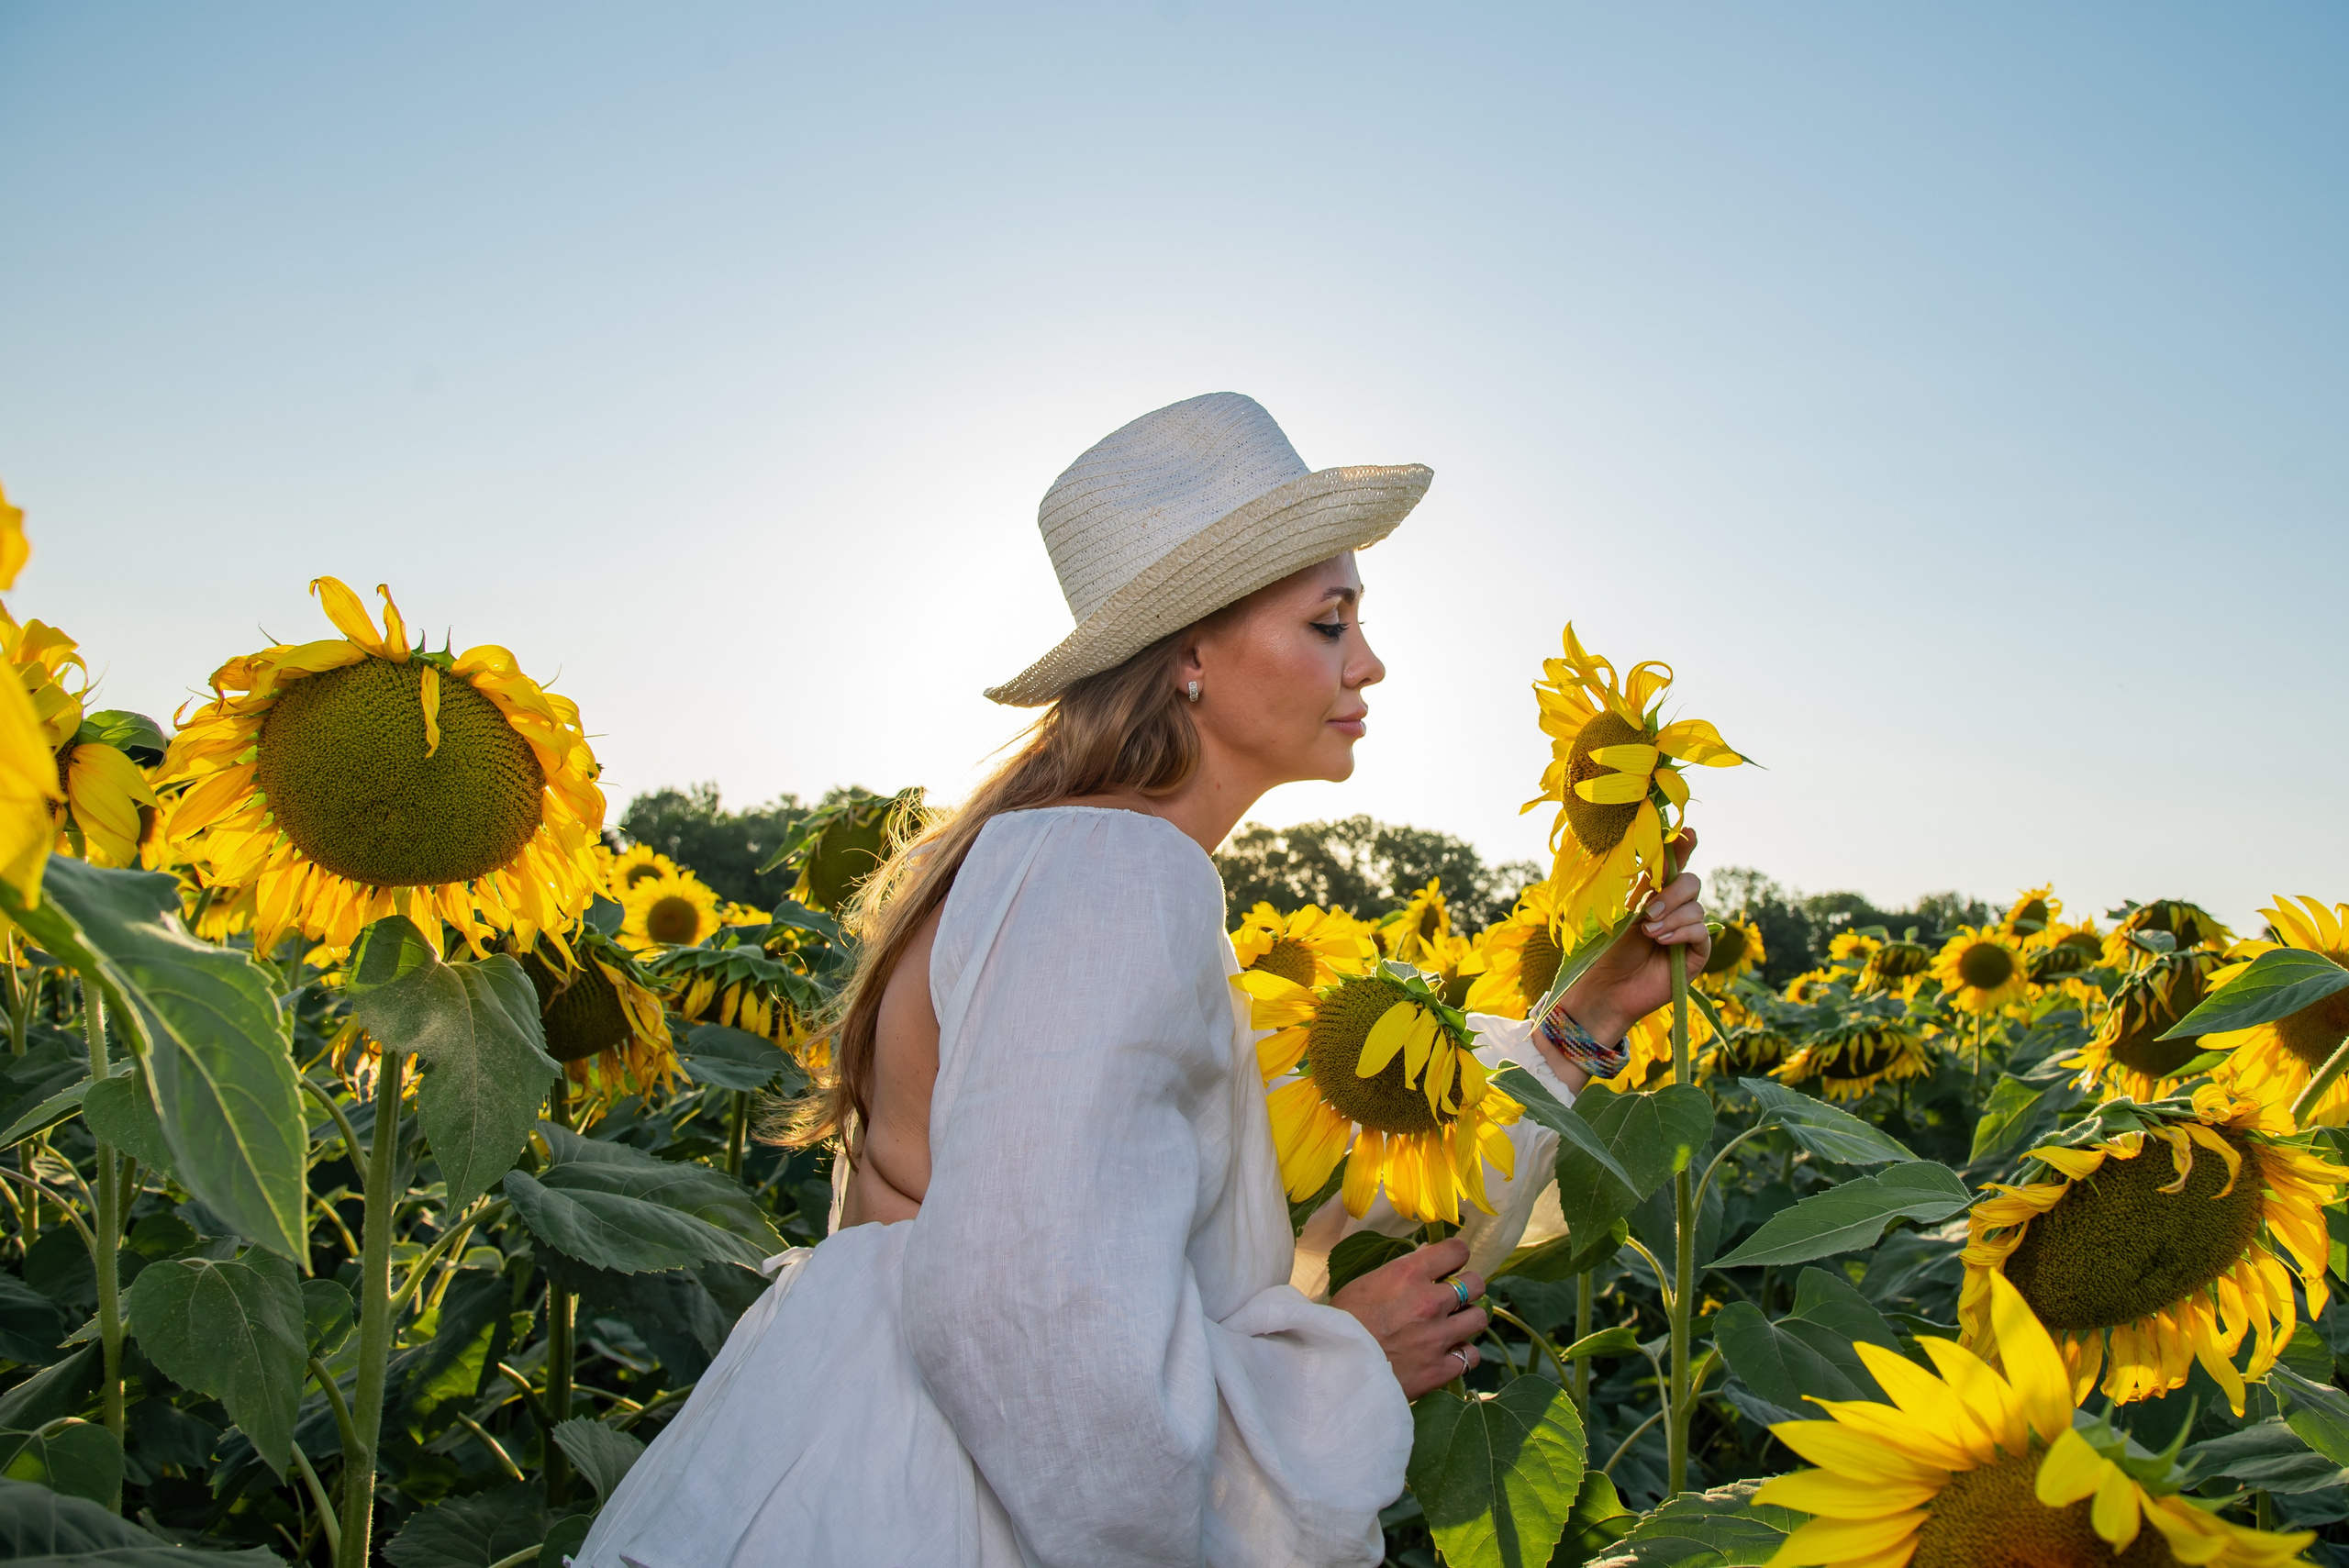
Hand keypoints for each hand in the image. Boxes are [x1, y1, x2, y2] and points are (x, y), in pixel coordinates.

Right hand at [1329, 1236, 1486, 1398]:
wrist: (1334, 1369)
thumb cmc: (1342, 1322)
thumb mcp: (1366, 1284)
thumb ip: (1402, 1271)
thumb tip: (1427, 1256)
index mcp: (1408, 1274)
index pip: (1457, 1251)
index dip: (1456, 1256)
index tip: (1451, 1264)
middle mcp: (1430, 1302)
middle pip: (1476, 1284)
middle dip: (1467, 1288)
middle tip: (1454, 1297)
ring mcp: (1438, 1337)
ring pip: (1478, 1318)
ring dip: (1467, 1320)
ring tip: (1452, 1326)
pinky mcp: (1440, 1369)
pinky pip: (1471, 1356)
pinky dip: (1462, 1354)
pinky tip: (1448, 1353)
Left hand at [1558, 828, 1709, 1041]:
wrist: (1605, 988)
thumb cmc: (1605, 953)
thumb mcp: (1619, 913)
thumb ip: (1640, 885)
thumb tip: (1655, 856)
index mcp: (1652, 895)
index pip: (1674, 866)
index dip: (1683, 848)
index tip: (1688, 833)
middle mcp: (1673, 911)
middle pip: (1692, 882)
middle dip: (1673, 891)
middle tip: (1648, 910)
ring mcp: (1686, 933)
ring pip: (1697, 907)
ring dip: (1672, 917)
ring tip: (1648, 933)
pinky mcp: (1695, 956)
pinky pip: (1701, 932)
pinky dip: (1682, 932)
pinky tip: (1661, 941)